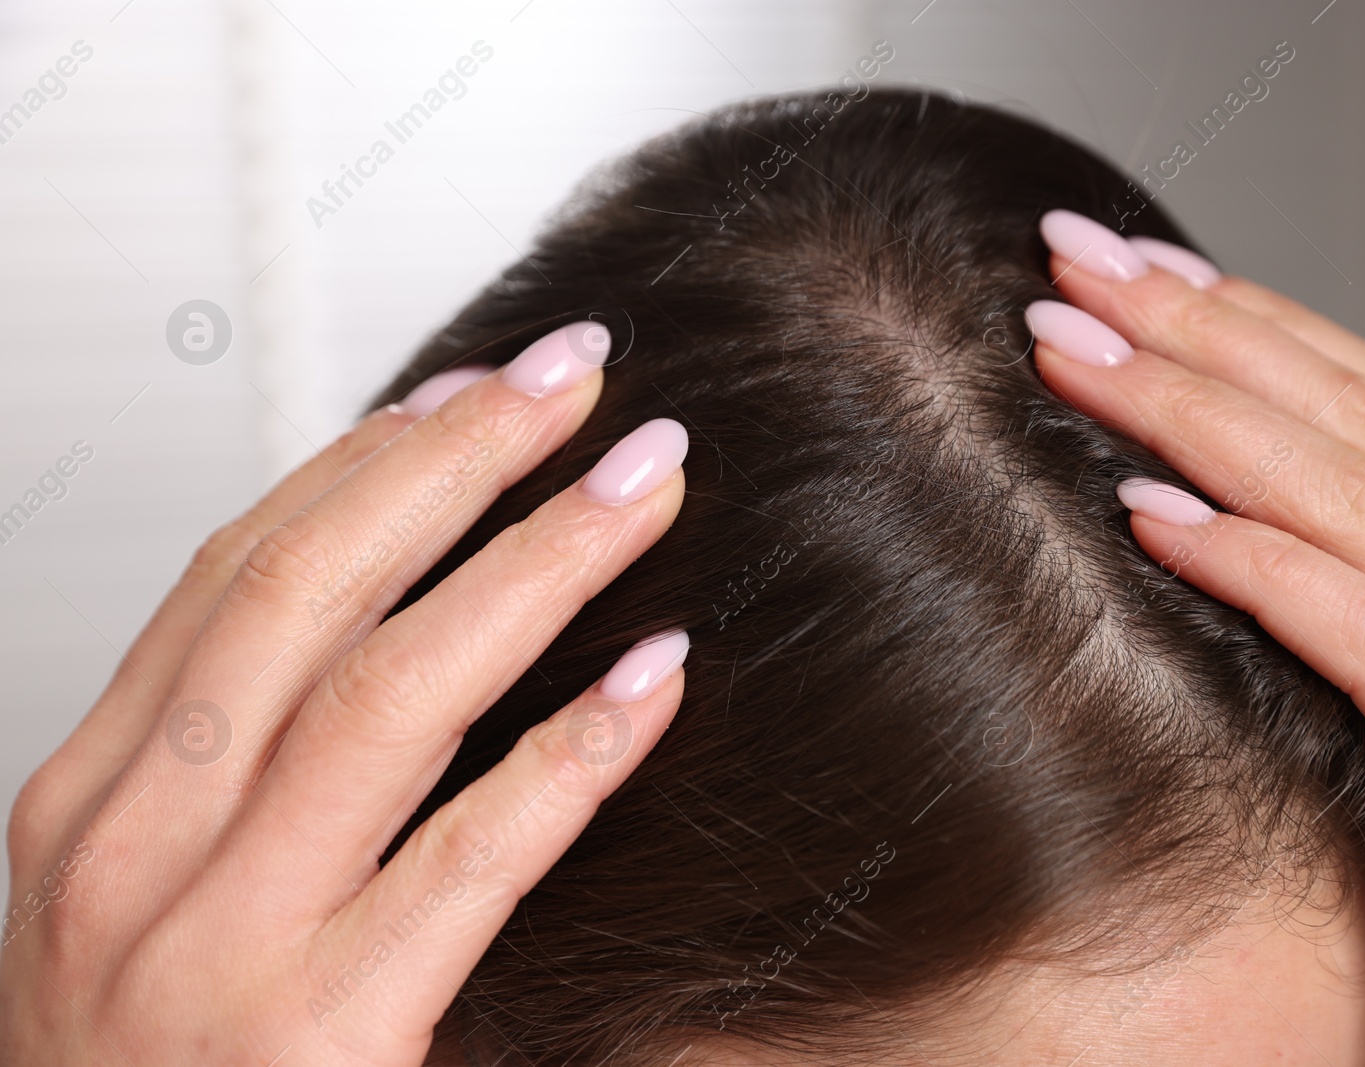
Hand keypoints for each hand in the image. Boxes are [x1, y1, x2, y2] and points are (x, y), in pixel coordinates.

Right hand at [0, 322, 691, 1065]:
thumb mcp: (154, 891)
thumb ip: (242, 755)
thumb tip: (393, 595)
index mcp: (99, 800)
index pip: (237, 575)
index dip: (367, 462)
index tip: (478, 388)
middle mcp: (138, 853)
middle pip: (313, 592)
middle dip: (458, 463)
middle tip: (577, 379)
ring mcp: (220, 945)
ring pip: (392, 693)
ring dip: (536, 564)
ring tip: (642, 485)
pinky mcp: (321, 1033)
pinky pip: (471, 857)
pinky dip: (573, 752)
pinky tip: (657, 674)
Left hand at [1028, 211, 1364, 1066]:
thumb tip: (1270, 549)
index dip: (1264, 328)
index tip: (1145, 276)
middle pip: (1363, 422)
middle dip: (1206, 328)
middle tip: (1076, 260)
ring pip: (1358, 501)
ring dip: (1197, 413)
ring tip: (1071, 353)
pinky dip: (1263, 569)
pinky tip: (1152, 521)